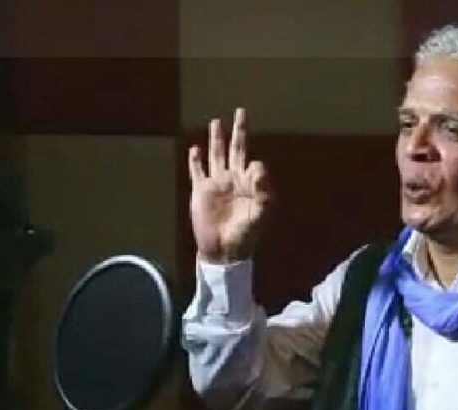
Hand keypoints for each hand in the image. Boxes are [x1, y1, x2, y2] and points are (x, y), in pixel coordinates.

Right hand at [188, 107, 270, 262]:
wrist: (223, 249)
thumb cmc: (245, 233)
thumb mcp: (259, 214)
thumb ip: (262, 191)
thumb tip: (258, 165)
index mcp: (249, 184)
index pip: (254, 165)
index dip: (255, 168)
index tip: (253, 173)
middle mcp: (233, 179)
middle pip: (236, 149)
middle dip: (238, 131)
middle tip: (241, 111)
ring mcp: (216, 183)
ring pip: (216, 154)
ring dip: (216, 139)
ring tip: (217, 122)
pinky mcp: (201, 190)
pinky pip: (197, 171)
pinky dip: (195, 160)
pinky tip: (195, 149)